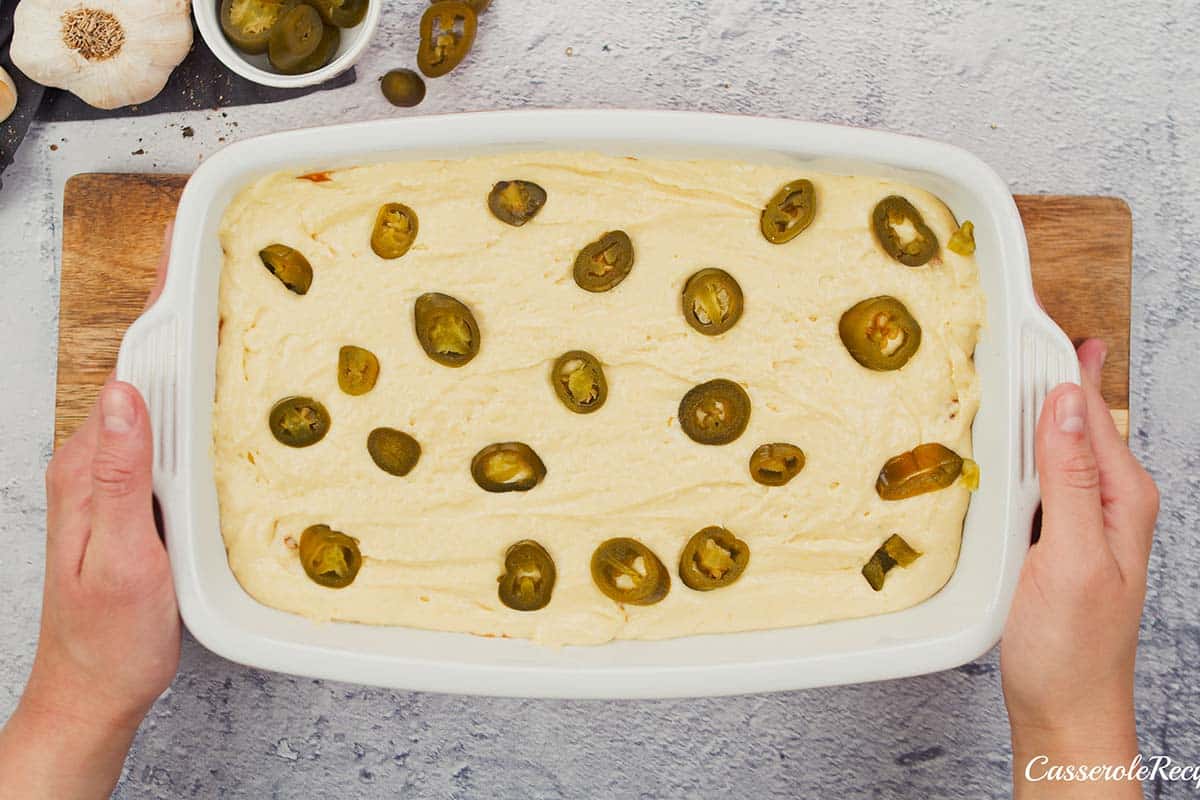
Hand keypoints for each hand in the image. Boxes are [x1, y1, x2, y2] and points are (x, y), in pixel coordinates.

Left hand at [0, 234, 179, 799]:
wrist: (95, 687)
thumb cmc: (109, 637)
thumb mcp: (119, 560)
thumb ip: (118, 477)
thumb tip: (125, 396)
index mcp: (90, 468)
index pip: (131, 372)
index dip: (160, 311)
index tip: (183, 257)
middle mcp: (97, 462)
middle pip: (147, 372)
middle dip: (181, 313)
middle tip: (226, 265)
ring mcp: (115, 477)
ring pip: (159, 398)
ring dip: (192, 350)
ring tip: (231, 305)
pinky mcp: (134, 493)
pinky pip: (166, 430)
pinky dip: (195, 398)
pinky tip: (223, 388)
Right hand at [1001, 339, 1158, 796]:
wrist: (1064, 710)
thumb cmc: (1072, 649)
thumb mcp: (1072, 557)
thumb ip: (1071, 479)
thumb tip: (1063, 402)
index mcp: (1121, 497)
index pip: (1090, 407)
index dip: (1065, 359)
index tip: (1041, 314)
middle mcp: (1106, 501)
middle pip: (1075, 417)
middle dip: (1052, 370)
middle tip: (1023, 322)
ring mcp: (1080, 520)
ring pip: (1055, 443)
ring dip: (1032, 405)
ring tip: (1012, 362)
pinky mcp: (1053, 537)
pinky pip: (1038, 474)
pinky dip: (1020, 447)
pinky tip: (1002, 439)